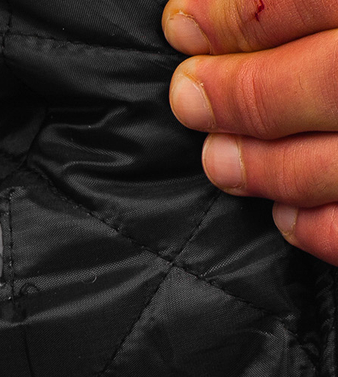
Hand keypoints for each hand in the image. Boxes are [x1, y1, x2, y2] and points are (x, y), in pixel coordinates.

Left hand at [163, 0, 337, 264]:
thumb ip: (302, 8)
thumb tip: (212, 15)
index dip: (233, 15)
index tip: (180, 25)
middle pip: (321, 83)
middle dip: (241, 93)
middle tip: (187, 98)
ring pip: (327, 166)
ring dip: (263, 167)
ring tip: (217, 161)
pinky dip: (314, 228)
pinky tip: (281, 214)